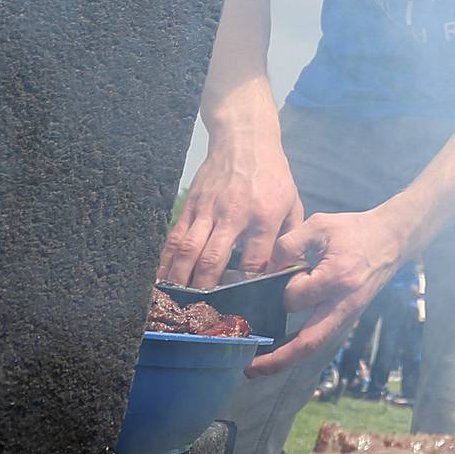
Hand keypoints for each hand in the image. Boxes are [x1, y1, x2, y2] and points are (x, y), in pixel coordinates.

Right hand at [159, 126, 302, 289]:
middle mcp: (233, 213)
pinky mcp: (191, 204)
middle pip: (213, 259)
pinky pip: (175, 237)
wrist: (244, 138)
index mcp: (264, 216)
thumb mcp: (291, 203)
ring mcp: (208, 209)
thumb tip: (284, 272)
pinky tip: (162, 279)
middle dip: (204, 291)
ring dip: (180, 280)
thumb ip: (289, 238)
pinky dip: (166, 260)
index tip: (242, 305)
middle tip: (200, 315)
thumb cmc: (271, 174)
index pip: (254, 261)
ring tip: (175, 304)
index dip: (247, 287)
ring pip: (188, 250)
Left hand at [246, 210, 404, 377]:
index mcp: (337, 278)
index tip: (276, 273)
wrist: (391, 240)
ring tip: (259, 368)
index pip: (295, 296)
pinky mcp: (348, 318)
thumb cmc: (354, 230)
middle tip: (249, 368)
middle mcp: (343, 304)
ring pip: (314, 346)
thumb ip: (290, 243)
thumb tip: (270, 268)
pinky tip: (281, 351)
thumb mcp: (320, 224)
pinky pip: (321, 338)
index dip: (278, 286)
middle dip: (277, 360)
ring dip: (286, 360)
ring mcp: (347, 315)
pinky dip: (299, 349)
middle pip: (307, 343)